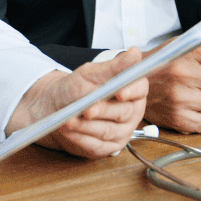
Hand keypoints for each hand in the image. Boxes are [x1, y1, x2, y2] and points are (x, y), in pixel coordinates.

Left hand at [10, 48, 148, 157]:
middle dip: (103, 111)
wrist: (59, 106)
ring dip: (86, 127)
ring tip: (68, 120)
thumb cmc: (78, 87)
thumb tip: (135, 52)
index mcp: (133, 90)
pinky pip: (97, 145)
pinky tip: (68, 130)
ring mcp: (122, 131)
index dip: (131, 91)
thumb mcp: (92, 73)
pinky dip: (80, 138)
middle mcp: (132, 112)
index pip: (140, 89)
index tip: (119, 92)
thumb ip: (114, 66)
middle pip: (123, 112)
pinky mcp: (109, 147)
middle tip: (86, 110)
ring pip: (108, 131)